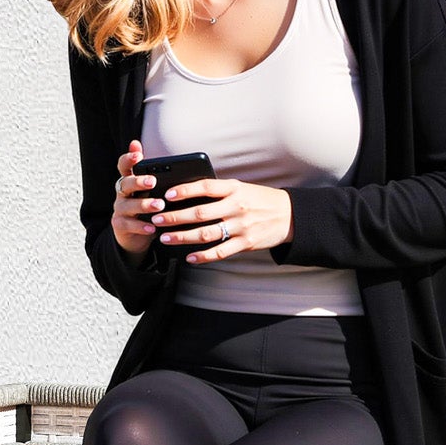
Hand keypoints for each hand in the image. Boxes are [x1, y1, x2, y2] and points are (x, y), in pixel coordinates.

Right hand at [110, 139, 163, 254]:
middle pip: (125, 183)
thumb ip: (161, 176)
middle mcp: (122, 193)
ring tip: (159, 205)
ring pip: (128, 205)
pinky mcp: (120, 225)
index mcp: (130, 181)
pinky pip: (128, 224)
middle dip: (139, 181)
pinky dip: (141, 226)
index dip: (129, 159)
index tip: (139, 155)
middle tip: (153, 181)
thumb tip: (178, 164)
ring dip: (144, 204)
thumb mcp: (155, 192)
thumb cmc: (150, 209)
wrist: (138, 236)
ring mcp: (120, 209)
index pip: (124, 166)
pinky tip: (152, 227)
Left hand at [149, 177, 291, 264]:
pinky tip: (189, 257)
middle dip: (174, 217)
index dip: (184, 190)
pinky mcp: (245, 244)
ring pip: (206, 234)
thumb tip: (187, 194)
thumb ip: (218, 191)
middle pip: (200, 213)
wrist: (289, 214)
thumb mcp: (241, 188)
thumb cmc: (259, 199)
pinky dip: (203, 256)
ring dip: (183, 237)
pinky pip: (220, 252)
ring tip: (166, 238)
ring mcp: (241, 226)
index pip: (205, 187)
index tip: (167, 195)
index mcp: (234, 188)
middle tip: (156, 219)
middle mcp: (236, 206)